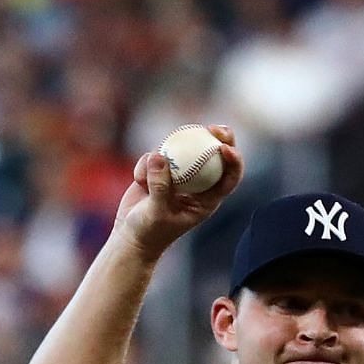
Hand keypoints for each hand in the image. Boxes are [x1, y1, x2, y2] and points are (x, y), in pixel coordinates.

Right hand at [113, 124, 244, 260]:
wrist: (130, 235)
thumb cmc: (150, 231)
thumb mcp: (156, 211)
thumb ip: (160, 185)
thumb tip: (159, 155)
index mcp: (207, 200)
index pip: (228, 179)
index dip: (234, 162)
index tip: (226, 147)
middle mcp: (197, 185)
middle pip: (214, 157)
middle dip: (219, 139)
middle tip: (214, 128)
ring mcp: (178, 176)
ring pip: (183, 151)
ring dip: (175, 146)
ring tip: (162, 153)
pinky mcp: (158, 170)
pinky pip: (155, 156)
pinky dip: (145, 164)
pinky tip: (138, 182)